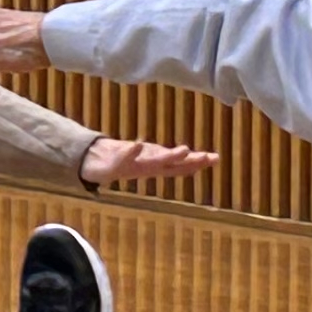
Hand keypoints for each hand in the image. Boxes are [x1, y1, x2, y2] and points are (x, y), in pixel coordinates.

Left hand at [83, 137, 216, 187]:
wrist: (96, 166)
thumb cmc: (127, 161)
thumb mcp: (150, 157)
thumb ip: (171, 157)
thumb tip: (192, 153)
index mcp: (157, 166)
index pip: (181, 166)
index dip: (198, 163)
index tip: (215, 158)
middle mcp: (149, 168)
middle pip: (172, 165)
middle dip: (189, 162)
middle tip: (207, 157)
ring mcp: (133, 166)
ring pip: (153, 163)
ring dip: (168, 157)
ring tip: (184, 149)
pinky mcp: (116, 164)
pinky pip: (124, 158)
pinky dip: (131, 152)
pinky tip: (138, 144)